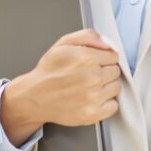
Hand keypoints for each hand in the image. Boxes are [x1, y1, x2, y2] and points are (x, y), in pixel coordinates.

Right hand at [0, 29, 121, 144]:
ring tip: (89, 87)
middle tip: (89, 74)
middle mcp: (92, 77)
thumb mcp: (63, 44)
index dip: (103, 57)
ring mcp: (93, 97)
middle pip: (115, 71)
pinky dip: (106, 103)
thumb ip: (88, 36)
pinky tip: (92, 99)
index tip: (94, 62)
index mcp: (85, 58)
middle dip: (105, 71)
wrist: (34, 97)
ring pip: (116, 87)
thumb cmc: (48, 71)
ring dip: (106, 86)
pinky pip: (113, 106)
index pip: (113, 55)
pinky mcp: (92, 114)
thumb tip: (108, 43)